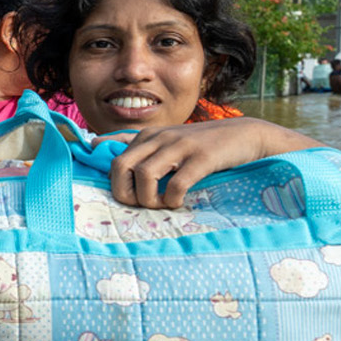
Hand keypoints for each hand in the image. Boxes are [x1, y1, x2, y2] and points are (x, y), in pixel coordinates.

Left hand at [109, 118, 314, 208]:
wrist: (244, 135)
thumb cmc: (201, 144)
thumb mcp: (165, 140)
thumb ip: (135, 144)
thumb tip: (95, 145)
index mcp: (147, 136)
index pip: (111, 159)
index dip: (114, 183)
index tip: (129, 196)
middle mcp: (158, 138)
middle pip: (120, 166)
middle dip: (124, 193)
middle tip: (141, 205)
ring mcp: (179, 146)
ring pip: (144, 175)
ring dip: (149, 199)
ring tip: (163, 204)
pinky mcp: (201, 158)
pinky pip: (176, 184)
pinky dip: (173, 199)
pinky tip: (180, 202)